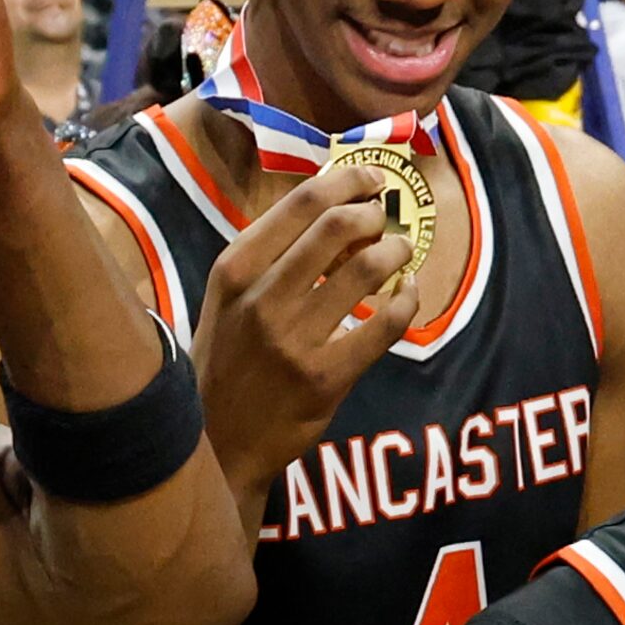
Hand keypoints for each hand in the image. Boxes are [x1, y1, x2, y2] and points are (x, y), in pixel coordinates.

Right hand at [190, 163, 422, 496]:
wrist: (216, 443)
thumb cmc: (225, 360)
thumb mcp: (226, 300)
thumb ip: (267, 257)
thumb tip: (330, 205)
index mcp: (234, 270)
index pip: (301, 203)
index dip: (348, 181)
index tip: (371, 180)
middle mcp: (261, 299)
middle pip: (338, 225)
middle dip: (374, 213)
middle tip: (384, 219)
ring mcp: (294, 340)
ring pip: (368, 269)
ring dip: (396, 250)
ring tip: (400, 251)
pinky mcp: (325, 378)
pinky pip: (385, 326)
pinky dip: (407, 301)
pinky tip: (408, 296)